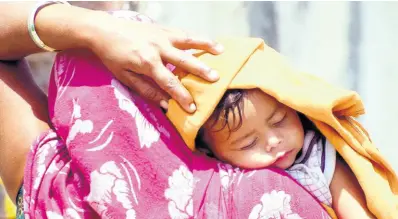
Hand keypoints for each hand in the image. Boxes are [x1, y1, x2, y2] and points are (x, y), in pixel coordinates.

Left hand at [89, 11, 223, 112]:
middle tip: (216, 80)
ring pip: (188, 41)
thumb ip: (146, 90)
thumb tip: (164, 104)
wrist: (103, 29)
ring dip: (206, 46)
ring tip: (221, 52)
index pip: (169, 83)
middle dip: (201, 71)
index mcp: (147, 63)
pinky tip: (208, 41)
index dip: (182, 96)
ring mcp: (161, 36)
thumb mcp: (124, 77)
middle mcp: (158, 48)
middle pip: (184, 61)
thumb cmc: (112, 56)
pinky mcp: (162, 28)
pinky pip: (183, 33)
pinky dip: (197, 37)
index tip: (193, 108)